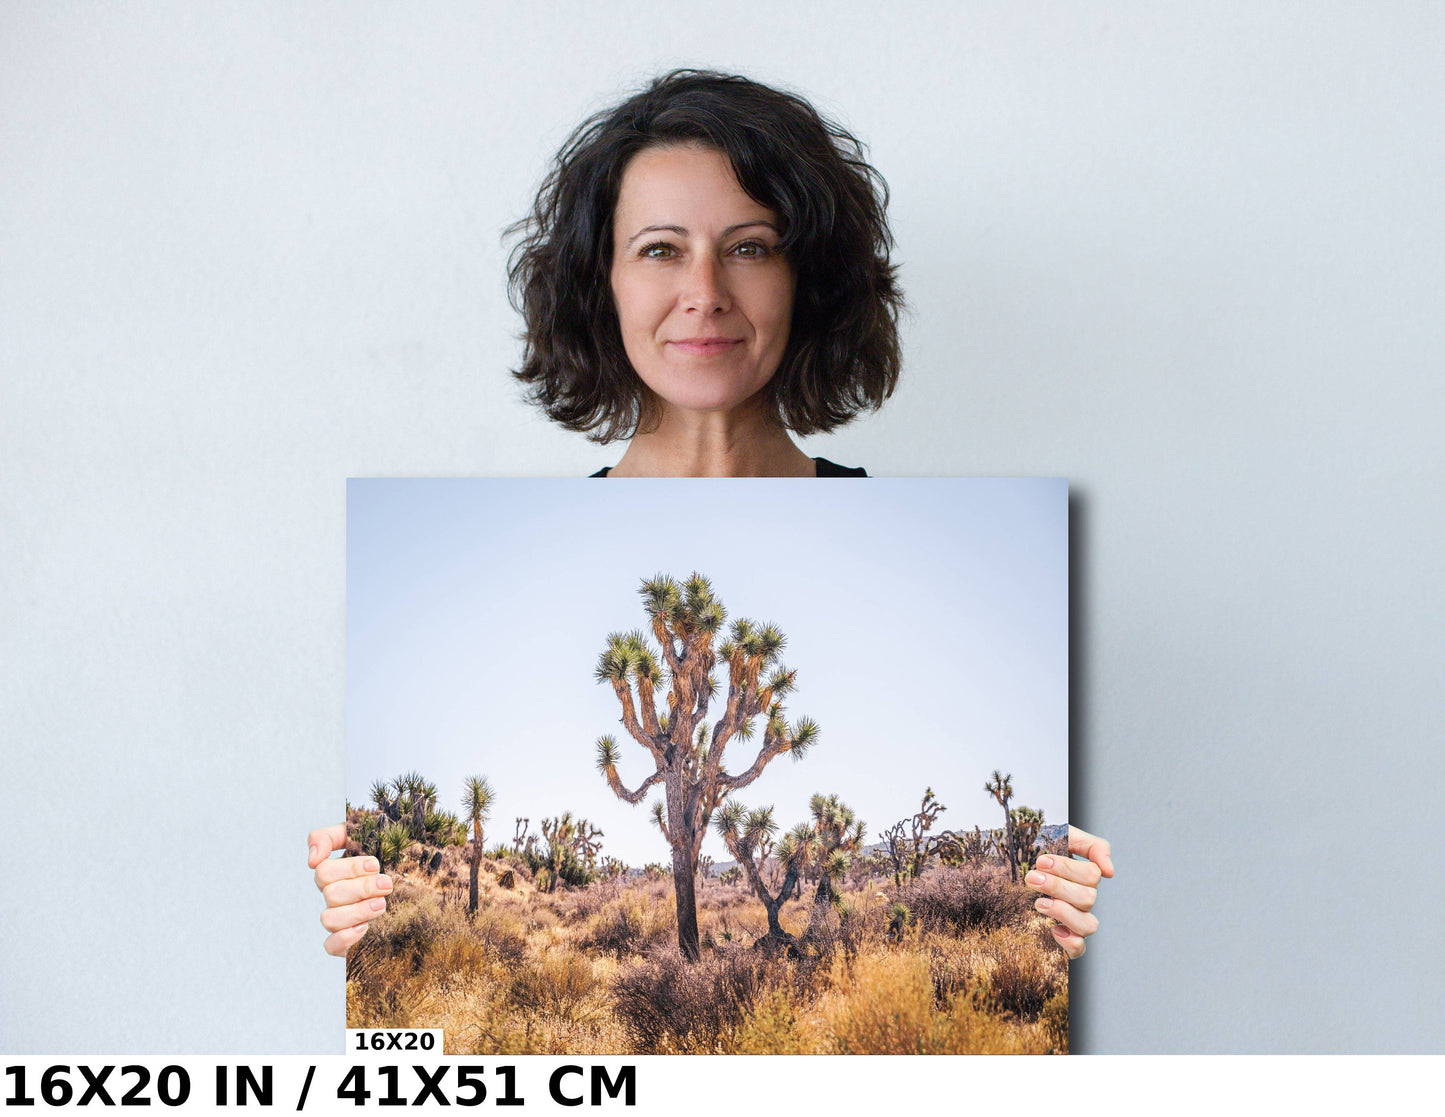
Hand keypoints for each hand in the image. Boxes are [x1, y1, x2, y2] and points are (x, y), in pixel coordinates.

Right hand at [308, 823, 392, 956]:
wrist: (418, 888)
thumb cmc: (388, 857)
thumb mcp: (363, 837)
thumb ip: (331, 837)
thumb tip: (312, 859)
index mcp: (335, 875)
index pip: (324, 871)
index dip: (349, 868)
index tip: (375, 865)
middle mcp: (334, 898)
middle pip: (331, 894)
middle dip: (361, 888)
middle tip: (387, 885)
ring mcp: (339, 920)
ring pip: (329, 919)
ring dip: (357, 911)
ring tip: (382, 905)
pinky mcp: (346, 942)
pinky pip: (330, 946)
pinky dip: (344, 938)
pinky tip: (365, 929)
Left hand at [1025, 825, 1112, 959]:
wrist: (1013, 860)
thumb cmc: (1039, 848)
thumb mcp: (1065, 836)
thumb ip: (1092, 846)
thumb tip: (1110, 872)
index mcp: (1085, 876)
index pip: (1092, 875)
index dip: (1067, 869)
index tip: (1041, 861)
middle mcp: (1084, 899)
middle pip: (1088, 898)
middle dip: (1057, 886)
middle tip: (1031, 877)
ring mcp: (1075, 919)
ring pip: (1088, 925)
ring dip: (1063, 912)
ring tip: (1038, 903)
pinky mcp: (1064, 937)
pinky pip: (1079, 949)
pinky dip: (1070, 942)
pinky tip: (1053, 929)